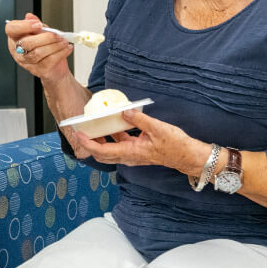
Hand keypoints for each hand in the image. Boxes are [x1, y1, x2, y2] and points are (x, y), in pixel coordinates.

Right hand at [7, 12, 72, 81]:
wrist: (55, 65)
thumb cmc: (45, 45)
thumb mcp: (41, 30)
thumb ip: (35, 23)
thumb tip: (30, 16)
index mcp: (15, 37)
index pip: (11, 29)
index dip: (23, 26)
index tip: (38, 24)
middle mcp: (17, 50)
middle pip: (26, 43)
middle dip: (45, 38)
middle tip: (58, 35)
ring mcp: (26, 62)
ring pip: (38, 53)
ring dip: (55, 45)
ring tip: (64, 41)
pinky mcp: (38, 71)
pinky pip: (49, 61)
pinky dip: (60, 53)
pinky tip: (66, 48)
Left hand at [67, 108, 210, 176]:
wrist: (187, 156)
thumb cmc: (175, 145)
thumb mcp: (157, 128)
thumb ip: (139, 119)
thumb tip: (124, 111)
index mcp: (131, 152)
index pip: (102, 151)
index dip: (88, 144)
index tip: (78, 134)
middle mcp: (129, 156)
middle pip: (101, 155)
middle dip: (89, 145)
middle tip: (81, 131)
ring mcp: (132, 155)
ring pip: (109, 151)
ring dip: (100, 142)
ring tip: (93, 128)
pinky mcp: (137, 152)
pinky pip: (119, 146)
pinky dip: (112, 138)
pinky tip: (113, 126)